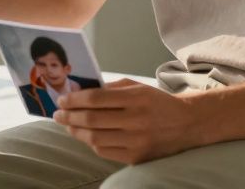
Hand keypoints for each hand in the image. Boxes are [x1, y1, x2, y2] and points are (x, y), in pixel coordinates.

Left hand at [52, 78, 198, 163]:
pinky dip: (91, 143)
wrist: (186, 124)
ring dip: (76, 131)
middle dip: (69, 116)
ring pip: (95, 138)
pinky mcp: (136, 157)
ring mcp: (137, 141)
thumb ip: (111, 88)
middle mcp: (136, 120)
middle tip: (57, 113)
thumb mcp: (138, 87)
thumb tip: (79, 92)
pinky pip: (104, 151)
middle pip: (92, 119)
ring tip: (68, 125)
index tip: (61, 99)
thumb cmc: (157, 103)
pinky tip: (85, 136)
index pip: (96, 98)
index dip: (74, 99)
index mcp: (136, 98)